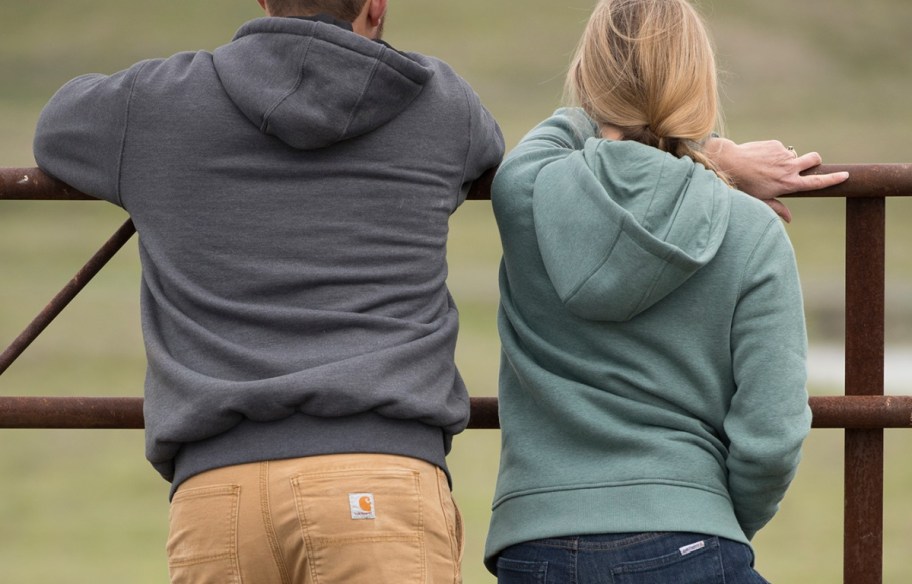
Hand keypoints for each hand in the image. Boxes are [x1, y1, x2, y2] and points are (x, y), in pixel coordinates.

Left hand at [705, 138, 849, 222]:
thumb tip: (790, 219)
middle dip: (816, 160)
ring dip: (786, 160)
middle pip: (814, 159)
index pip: (817, 182)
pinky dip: (774, 154)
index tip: (846, 175)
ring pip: (793, 155)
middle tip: (809, 163)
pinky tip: (759, 159)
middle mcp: (789, 168)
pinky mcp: (775, 144)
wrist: (730, 163)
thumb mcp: (761, 200)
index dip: (833, 179)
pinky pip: (780, 149)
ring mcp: (783, 154)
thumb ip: (777, 207)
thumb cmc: (744, 185)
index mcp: (789, 183)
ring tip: (766, 167)